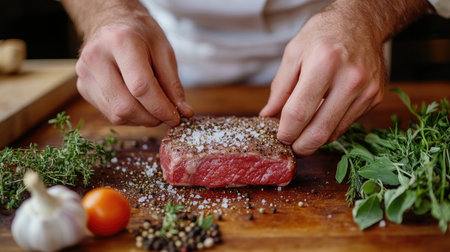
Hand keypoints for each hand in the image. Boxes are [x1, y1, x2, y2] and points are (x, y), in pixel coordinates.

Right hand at [74, 7, 192, 126]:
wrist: (111, 22)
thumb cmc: (140, 34)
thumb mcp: (164, 51)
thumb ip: (173, 84)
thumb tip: (183, 112)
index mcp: (121, 42)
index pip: (141, 87)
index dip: (161, 108)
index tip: (176, 117)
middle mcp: (97, 58)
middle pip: (125, 106)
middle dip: (151, 118)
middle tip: (165, 115)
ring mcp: (86, 73)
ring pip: (116, 114)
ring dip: (140, 119)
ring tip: (152, 107)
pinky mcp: (83, 86)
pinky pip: (109, 113)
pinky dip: (128, 116)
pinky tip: (137, 103)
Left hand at [260, 7, 385, 155]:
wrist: (362, 22)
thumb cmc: (323, 34)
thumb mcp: (293, 53)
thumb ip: (280, 88)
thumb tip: (268, 116)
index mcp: (324, 64)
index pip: (299, 112)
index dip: (286, 131)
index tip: (279, 137)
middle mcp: (350, 79)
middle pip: (320, 130)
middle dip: (301, 146)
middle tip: (291, 147)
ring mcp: (366, 90)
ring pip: (335, 132)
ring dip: (315, 139)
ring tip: (302, 134)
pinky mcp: (375, 98)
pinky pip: (347, 124)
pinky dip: (330, 128)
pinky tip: (320, 119)